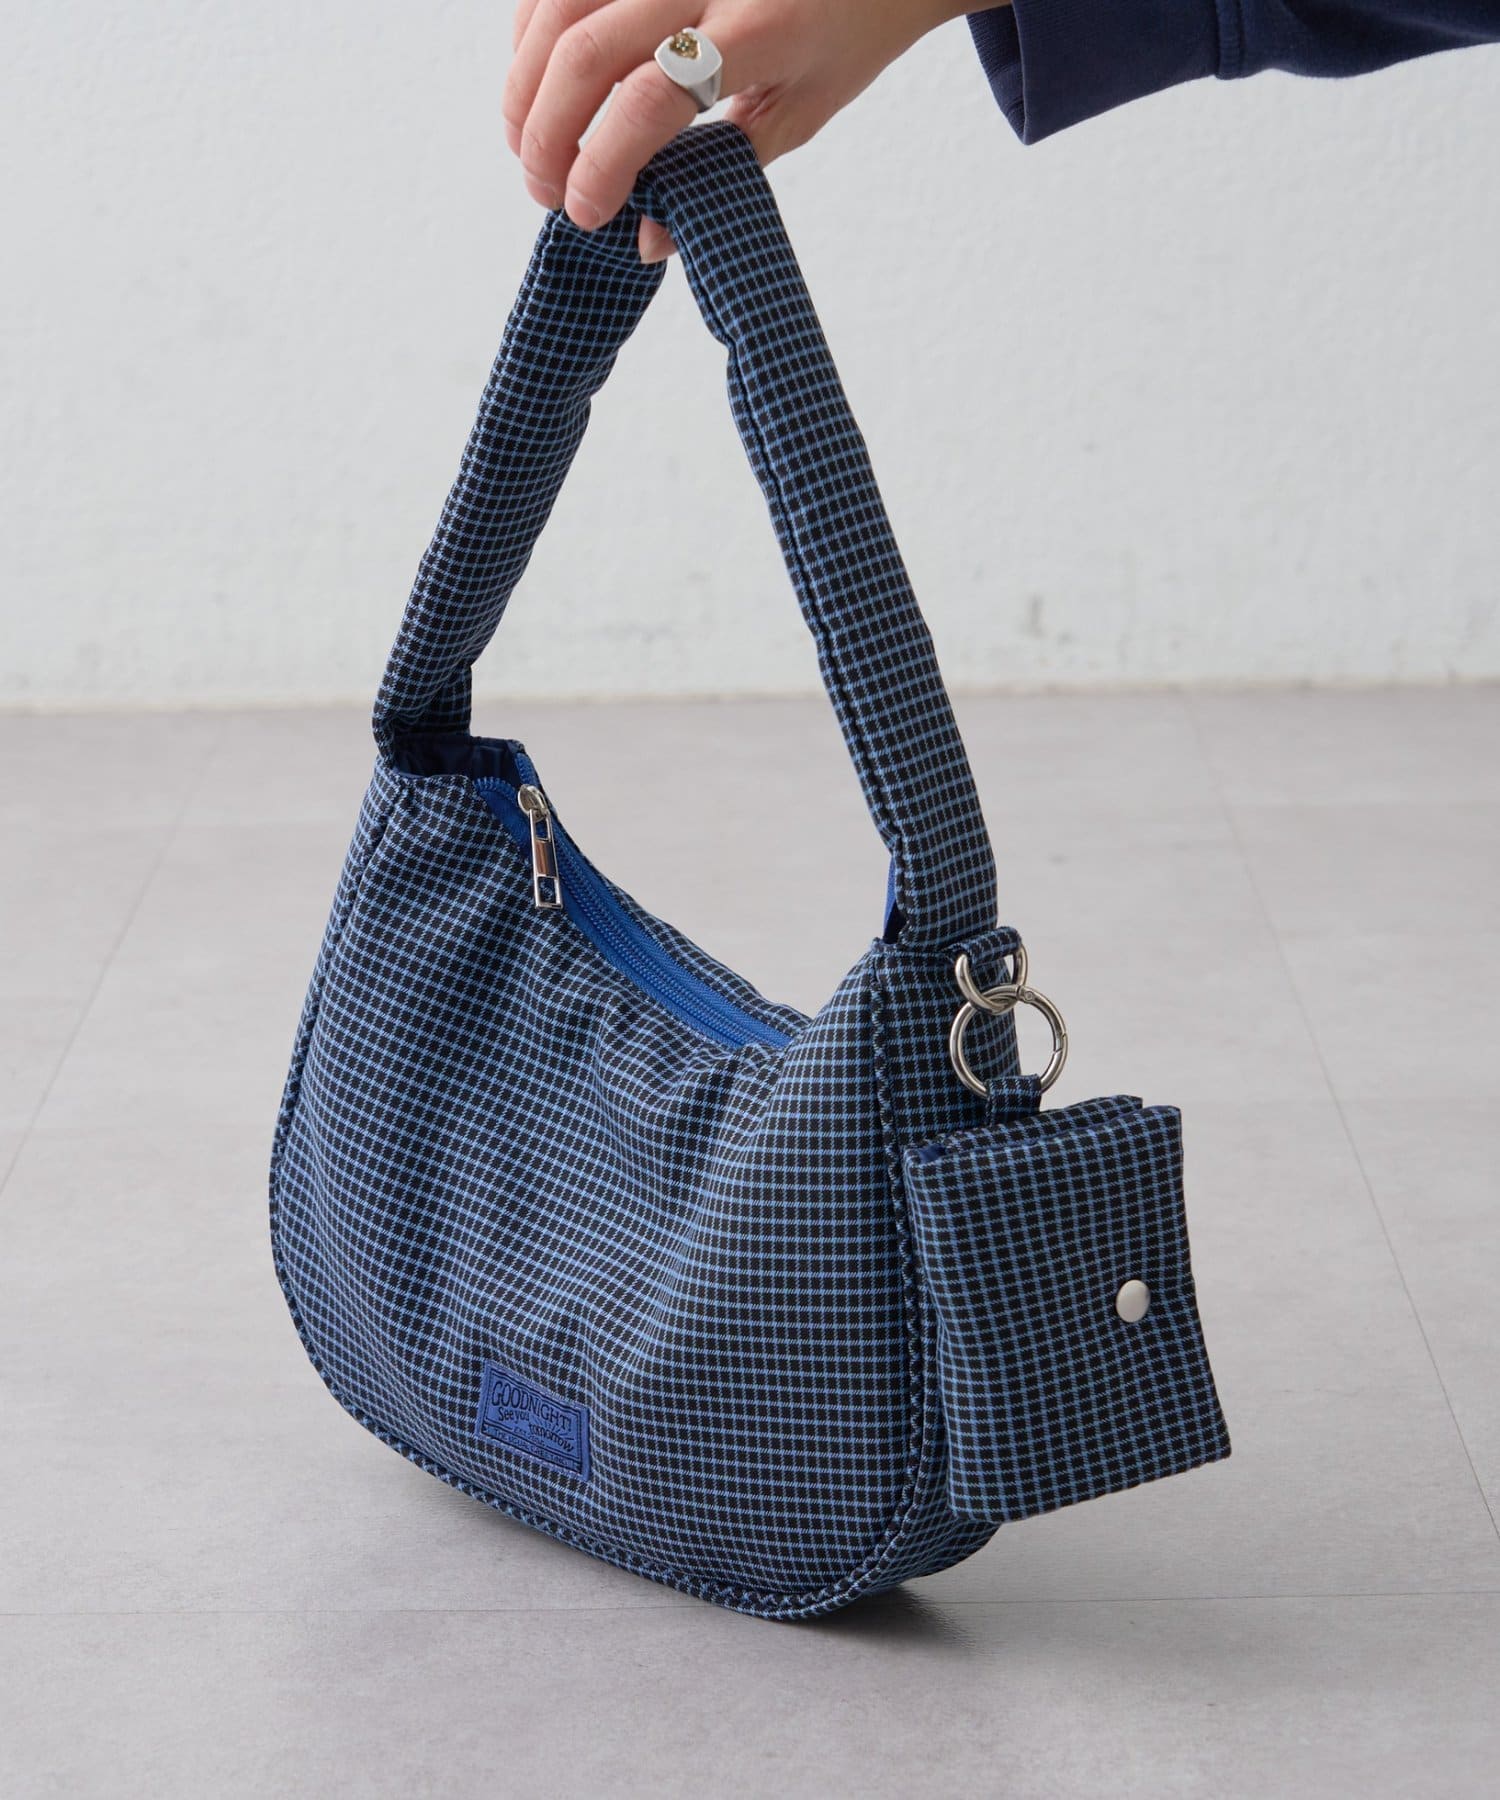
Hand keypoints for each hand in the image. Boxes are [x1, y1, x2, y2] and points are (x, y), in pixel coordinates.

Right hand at [504, 0, 995, 261]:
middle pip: (587, 50)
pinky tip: (540, 82)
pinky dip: (534, 33)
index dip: (603, 163)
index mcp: (760, 29)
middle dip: (546, 133)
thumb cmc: (846, 27)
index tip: (584, 215)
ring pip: (558, 6)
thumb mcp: (802, 109)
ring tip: (529, 146)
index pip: (653, 96)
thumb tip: (647, 239)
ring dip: (525, 84)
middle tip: (543, 192)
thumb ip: (723, 171)